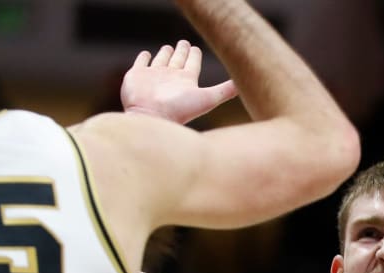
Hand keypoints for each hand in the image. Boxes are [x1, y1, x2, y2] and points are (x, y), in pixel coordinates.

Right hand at [121, 40, 237, 123]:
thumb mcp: (208, 98)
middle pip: (178, 61)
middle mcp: (170, 79)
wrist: (152, 118)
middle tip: (185, 43)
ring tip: (169, 47)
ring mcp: (154, 77)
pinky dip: (144, 58)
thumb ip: (225, 91)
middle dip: (182, 52)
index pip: (192, 65)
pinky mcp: (137, 76)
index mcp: (186, 82)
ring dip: (165, 54)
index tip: (196, 49)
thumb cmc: (180, 110)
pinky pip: (141, 63)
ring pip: (161, 61)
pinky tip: (147, 54)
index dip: (194, 56)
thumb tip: (246, 85)